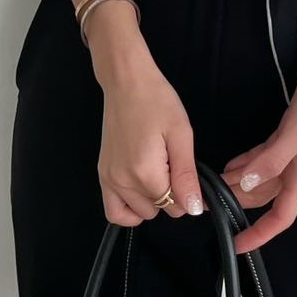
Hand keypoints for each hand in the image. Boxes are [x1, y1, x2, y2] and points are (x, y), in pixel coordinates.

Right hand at [97, 61, 204, 223]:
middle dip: (171, 196)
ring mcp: (109, 180)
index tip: (187, 171)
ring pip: (139, 214)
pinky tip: (141, 192)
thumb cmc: (157, 101)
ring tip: (157, 172)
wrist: (126, 82)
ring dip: (152, 201)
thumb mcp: (181, 133)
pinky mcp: (102, 175)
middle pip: (158, 211)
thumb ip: (186, 175)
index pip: (175, 206)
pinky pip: (114, 211)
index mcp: (145, 172)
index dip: (188, 193)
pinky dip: (129, 210)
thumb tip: (194, 209)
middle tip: (171, 164)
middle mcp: (123, 181)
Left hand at [220, 46, 296, 251]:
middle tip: (208, 205)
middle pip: (265, 197)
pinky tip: (231, 164)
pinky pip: (263, 156)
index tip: (237, 246)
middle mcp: (296, 166)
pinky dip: (246, 163)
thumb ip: (273, 159)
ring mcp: (291, 149)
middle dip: (238, 205)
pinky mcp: (287, 131)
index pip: (281, 216)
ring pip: (261, 177)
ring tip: (212, 186)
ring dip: (238, 183)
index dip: (260, 234)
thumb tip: (246, 186)